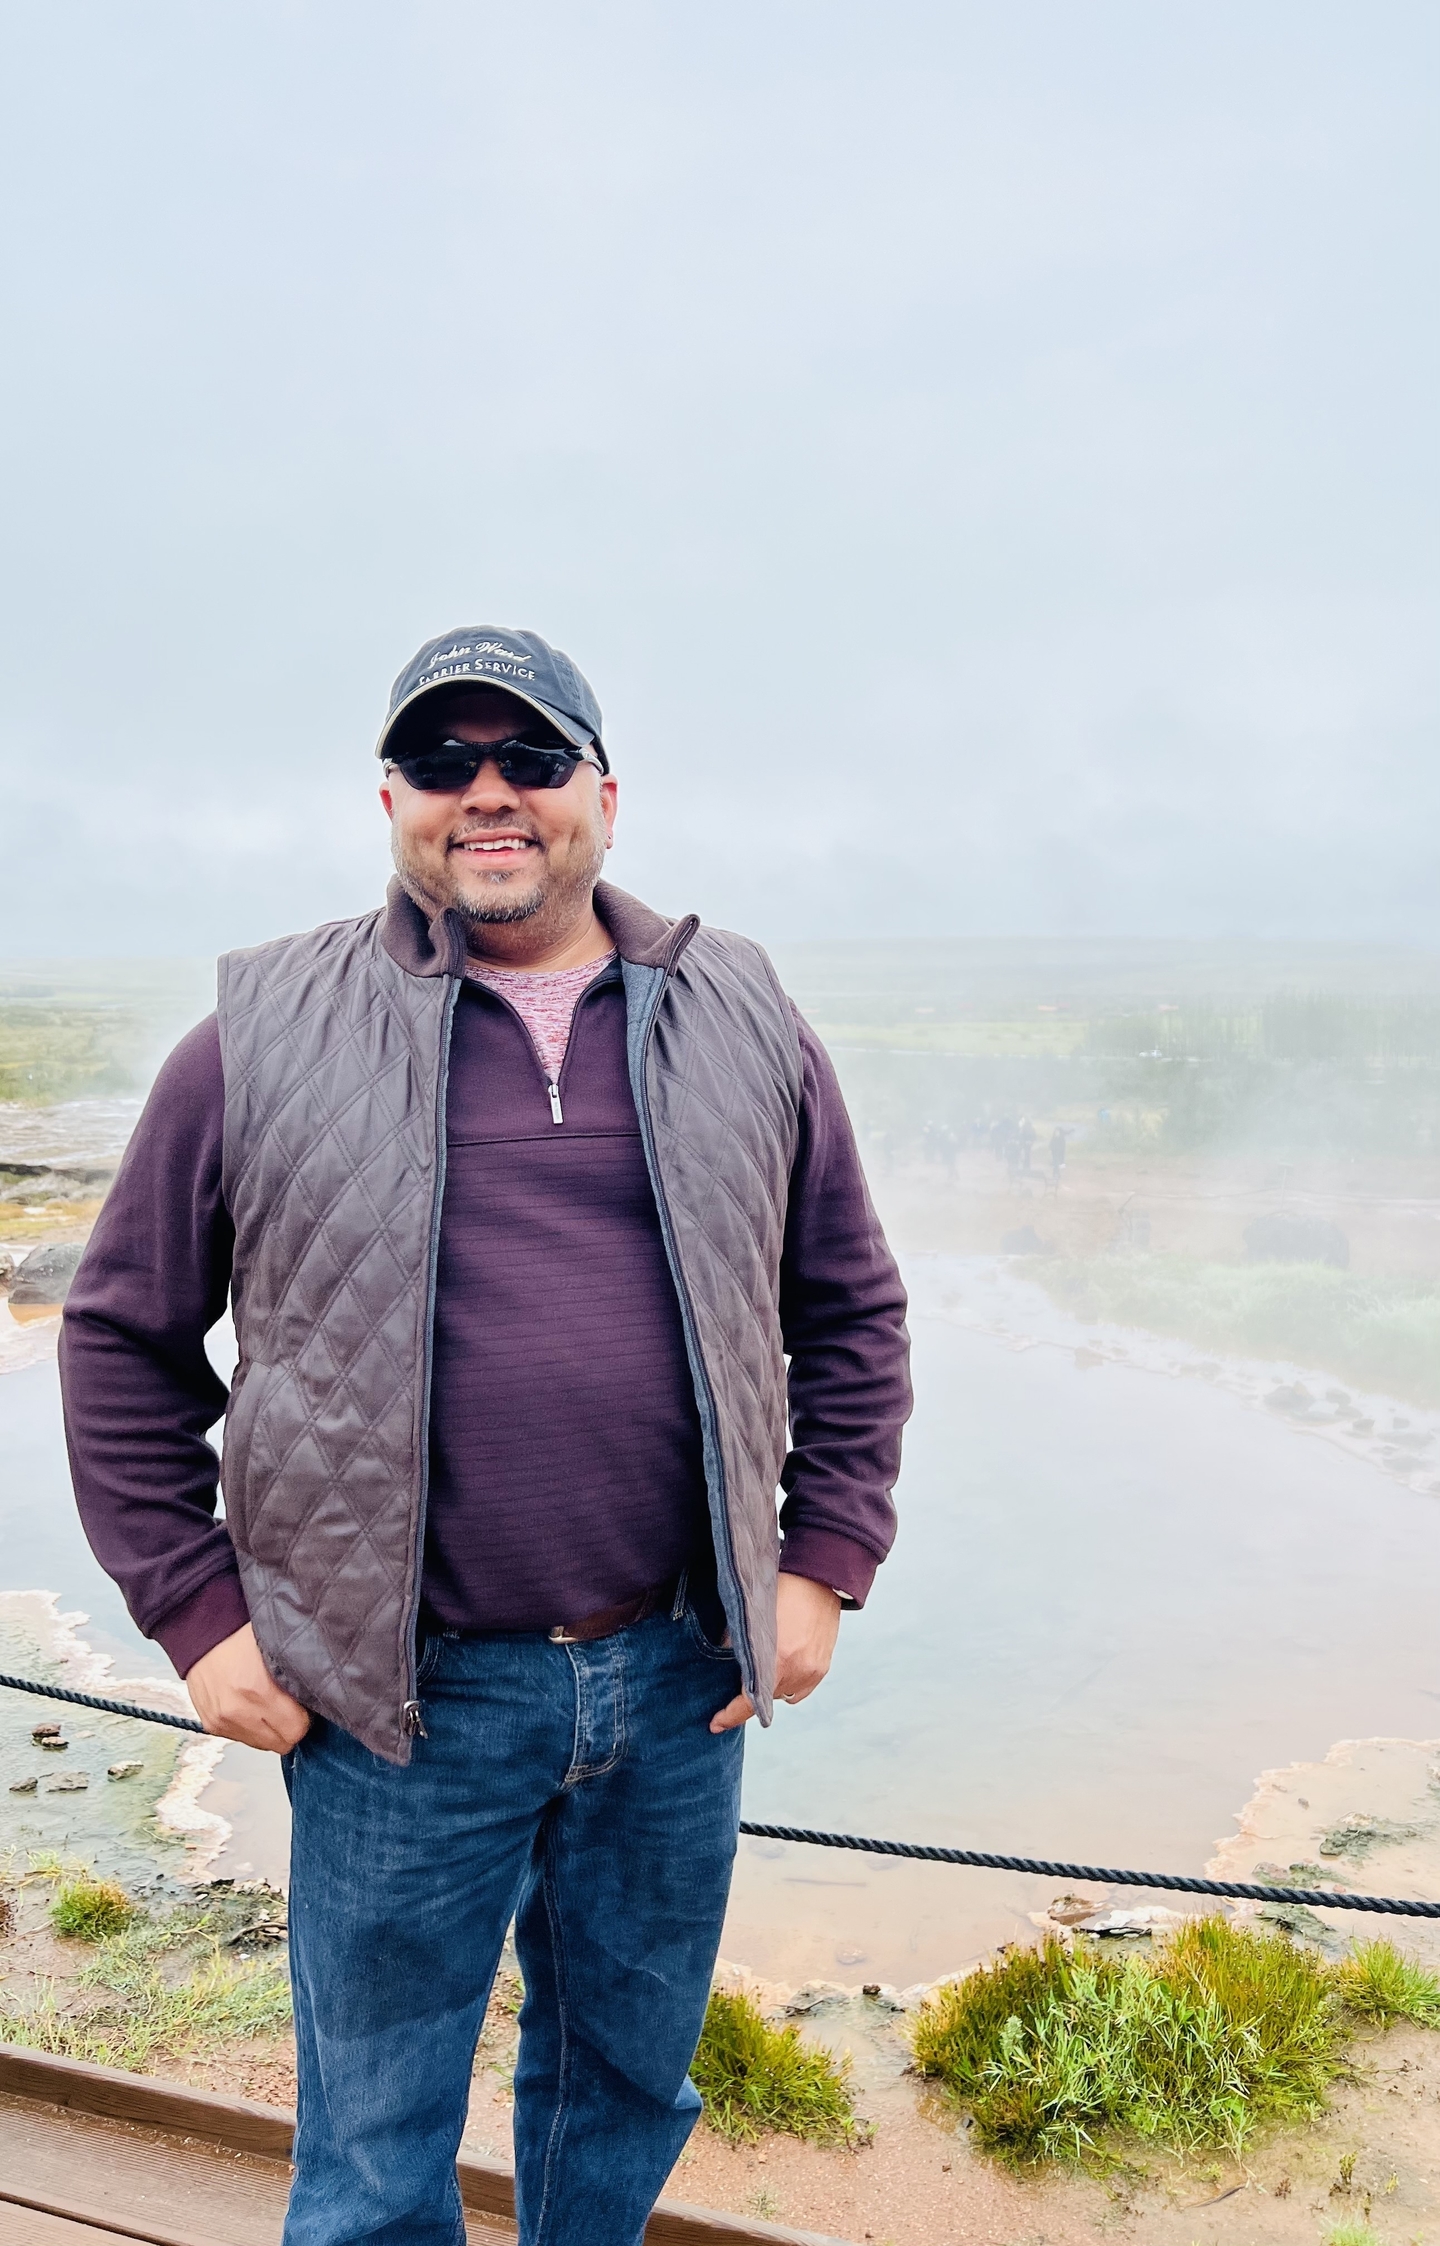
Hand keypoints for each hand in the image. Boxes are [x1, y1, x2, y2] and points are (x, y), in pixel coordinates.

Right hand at [186, 1623, 310, 1753]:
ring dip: (267, 1730)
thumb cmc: (239, 1635)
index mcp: (259, 1690)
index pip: (295, 1730)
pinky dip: (248, 1727)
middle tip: (287, 1708)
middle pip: (280, 1743)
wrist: (199, 1632)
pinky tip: (248, 1706)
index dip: (303, 1718)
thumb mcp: (275, 1649)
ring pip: (261, 1745)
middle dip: (288, 1727)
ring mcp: (222, 1721)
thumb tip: (315, 1695)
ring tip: (265, 1705)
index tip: (302, 1707)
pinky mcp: (211, 1725)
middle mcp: (238, 1711)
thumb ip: (295, 1675)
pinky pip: (241, 1739)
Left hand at [710, 1575, 841, 1733]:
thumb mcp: (751, 1616)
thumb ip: (735, 1643)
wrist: (819, 1578)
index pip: (748, 1703)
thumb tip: (720, 1662)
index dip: (729, 1716)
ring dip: (770, 1686)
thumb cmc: (784, 1590)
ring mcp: (812, 1672)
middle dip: (750, 1690)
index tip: (715, 1724)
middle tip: (739, 1676)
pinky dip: (788, 1684)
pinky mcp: (822, 1668)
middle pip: (764, 1698)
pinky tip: (783, 1666)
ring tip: (766, 1664)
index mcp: (777, 1660)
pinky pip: (799, 1690)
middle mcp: (796, 1671)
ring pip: (781, 1694)